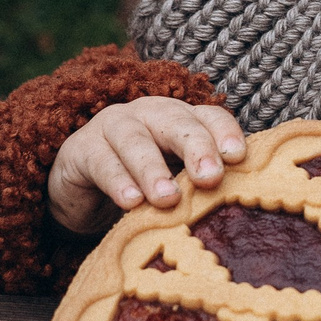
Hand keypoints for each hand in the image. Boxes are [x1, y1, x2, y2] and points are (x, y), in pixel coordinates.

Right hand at [47, 97, 246, 235]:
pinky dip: (118, 181)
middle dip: (196, 147)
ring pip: (136, 141)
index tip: (239, 158)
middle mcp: (148, 115)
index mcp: (180, 119)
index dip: (224, 133)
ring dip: (153, 170)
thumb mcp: (176, 184)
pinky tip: (131, 202)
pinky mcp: (80, 149)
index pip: (209, 117)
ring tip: (167, 198)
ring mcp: (112, 127)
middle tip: (210, 178)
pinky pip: (102, 162)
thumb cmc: (142, 188)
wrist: (82, 195)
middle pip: (176, 122)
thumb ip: (202, 187)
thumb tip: (240, 206)